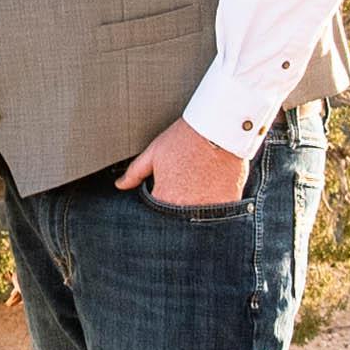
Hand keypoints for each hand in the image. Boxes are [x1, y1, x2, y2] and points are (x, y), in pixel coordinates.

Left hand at [110, 116, 248, 207]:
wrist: (219, 128)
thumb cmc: (185, 138)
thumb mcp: (154, 152)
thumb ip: (135, 173)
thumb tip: (120, 185)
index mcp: (165, 198)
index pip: (157, 216)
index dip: (160, 205)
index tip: (166, 196)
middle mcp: (186, 209)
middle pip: (179, 221)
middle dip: (179, 210)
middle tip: (184, 191)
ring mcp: (210, 209)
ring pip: (200, 220)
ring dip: (198, 210)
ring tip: (199, 190)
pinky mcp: (229, 203)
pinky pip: (221, 214)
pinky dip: (217, 205)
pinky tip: (214, 190)